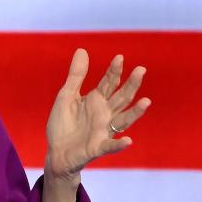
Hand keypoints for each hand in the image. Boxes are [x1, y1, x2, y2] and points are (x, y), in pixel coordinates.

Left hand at [45, 49, 150, 183]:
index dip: (114, 71)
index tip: (119, 57)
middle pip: (121, 98)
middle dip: (131, 85)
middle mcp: (105, 114)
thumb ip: (76, 76)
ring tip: (146, 101)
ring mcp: (103, 131)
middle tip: (141, 70)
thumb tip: (82, 50)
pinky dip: (119, 144)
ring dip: (135, 112)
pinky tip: (128, 140)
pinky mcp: (97, 147)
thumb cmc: (63, 124)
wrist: (55, 152)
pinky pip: (110, 145)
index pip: (109, 83)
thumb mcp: (66, 96)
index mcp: (96, 100)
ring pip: (123, 120)